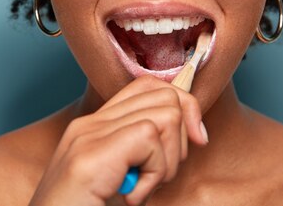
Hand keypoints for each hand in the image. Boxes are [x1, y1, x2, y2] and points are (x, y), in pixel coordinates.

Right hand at [28, 75, 207, 205]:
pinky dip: (154, 174)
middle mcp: (90, 124)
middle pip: (165, 95)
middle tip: (156, 176)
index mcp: (96, 127)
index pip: (150, 87)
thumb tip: (193, 131)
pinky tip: (131, 196)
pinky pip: (150, 138)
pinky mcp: (90, 155)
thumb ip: (145, 153)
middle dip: (179, 139)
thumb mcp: (125, 181)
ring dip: (167, 161)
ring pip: (165, 114)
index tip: (194, 142)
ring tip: (141, 187)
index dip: (183, 108)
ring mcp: (88, 135)